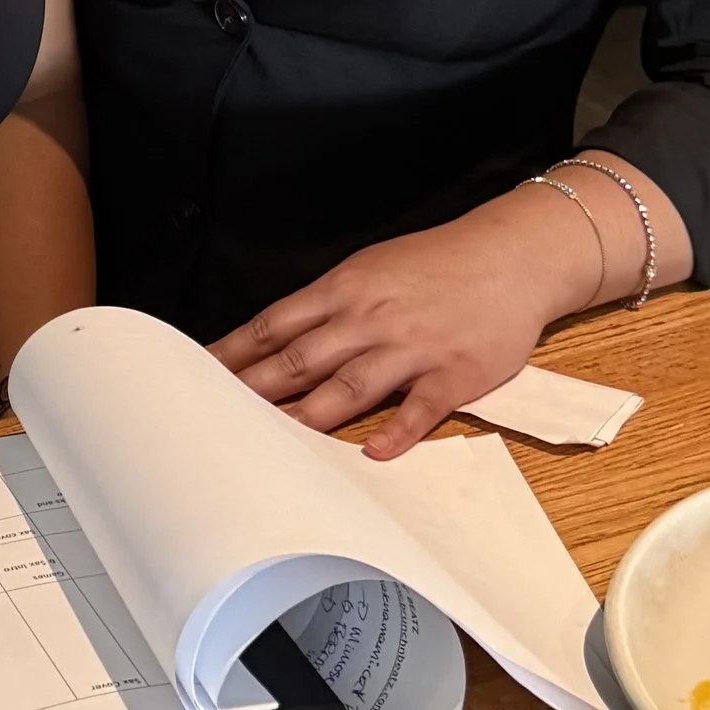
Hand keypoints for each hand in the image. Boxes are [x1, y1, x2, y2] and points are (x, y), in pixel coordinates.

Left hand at [210, 189, 597, 459]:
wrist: (513, 256)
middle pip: (301, 359)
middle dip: (255, 390)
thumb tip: (278, 337)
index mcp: (345, 289)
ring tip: (272, 442)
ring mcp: (412, 348)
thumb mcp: (372, 268)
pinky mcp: (453, 374)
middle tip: (214, 418)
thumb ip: (328, 305)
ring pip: (350, 386)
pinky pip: (420, 409)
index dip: (234, 354)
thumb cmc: (438, 264)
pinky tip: (373, 454)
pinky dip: (397, 432)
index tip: (196, 376)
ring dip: (309, 415)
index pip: (275, 324)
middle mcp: (371, 318)